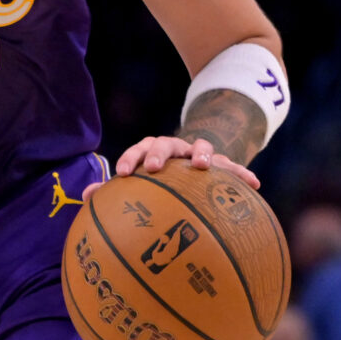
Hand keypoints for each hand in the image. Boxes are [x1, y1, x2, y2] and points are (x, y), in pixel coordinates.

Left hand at [81, 135, 256, 199]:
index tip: (123, 173)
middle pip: (165, 143)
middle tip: (154, 168)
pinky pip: (234, 167)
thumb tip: (85, 196)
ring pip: (201, 147)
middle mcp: (175, 148)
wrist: (191, 163)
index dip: (130, 158)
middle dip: (159, 153)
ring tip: (203, 166)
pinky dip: (242, 173)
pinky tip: (255, 185)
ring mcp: (199, 153)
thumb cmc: (159, 178)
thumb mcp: (140, 181)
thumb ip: (113, 189)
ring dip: (202, 154)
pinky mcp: (222, 164)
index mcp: (152, 150)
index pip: (138, 149)